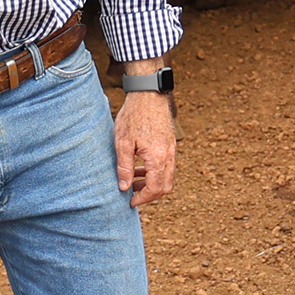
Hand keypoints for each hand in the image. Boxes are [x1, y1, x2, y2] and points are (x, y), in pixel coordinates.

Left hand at [114, 88, 176, 209]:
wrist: (148, 93)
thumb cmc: (133, 115)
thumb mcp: (123, 142)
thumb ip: (124, 167)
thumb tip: (124, 187)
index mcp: (157, 157)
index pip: (155, 188)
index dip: (143, 199)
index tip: (130, 201)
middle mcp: (169, 155)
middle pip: (165, 187)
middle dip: (149, 194)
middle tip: (132, 194)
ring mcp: (172, 149)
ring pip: (167, 177)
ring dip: (152, 183)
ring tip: (133, 180)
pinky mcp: (170, 144)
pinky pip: (167, 165)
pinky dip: (156, 172)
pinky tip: (140, 166)